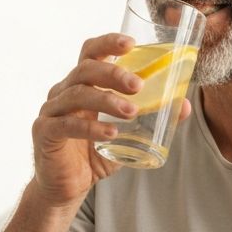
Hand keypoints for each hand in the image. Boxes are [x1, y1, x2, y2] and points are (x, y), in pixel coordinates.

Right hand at [32, 33, 191, 205]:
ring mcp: (51, 111)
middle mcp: (63, 92)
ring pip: (77, 95)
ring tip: (131, 112)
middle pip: (85, 70)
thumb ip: (153, 120)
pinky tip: (111, 133)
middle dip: (113, 74)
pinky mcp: (45, 133)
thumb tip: (186, 106)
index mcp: (81, 85)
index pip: (91, 53)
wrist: (66, 188)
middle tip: (138, 85)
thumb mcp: (128, 136)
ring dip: (107, 100)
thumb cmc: (94, 155)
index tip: (131, 44)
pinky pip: (66, 125)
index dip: (108, 43)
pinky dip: (90, 128)